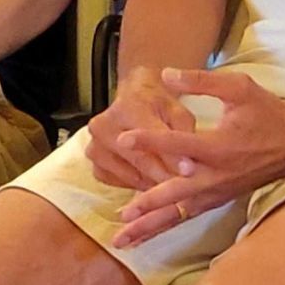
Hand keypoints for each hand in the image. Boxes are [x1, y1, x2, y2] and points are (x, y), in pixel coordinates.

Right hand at [85, 67, 194, 189]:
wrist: (132, 98)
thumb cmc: (157, 104)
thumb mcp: (177, 111)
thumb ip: (182, 136)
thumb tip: (188, 168)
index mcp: (126, 108)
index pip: (151, 137)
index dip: (172, 157)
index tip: (190, 172)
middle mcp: (104, 127)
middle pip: (139, 160)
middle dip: (166, 176)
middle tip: (186, 186)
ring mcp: (95, 147)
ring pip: (131, 176)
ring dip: (153, 183)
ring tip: (172, 181)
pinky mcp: (95, 164)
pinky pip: (120, 183)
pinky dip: (138, 184)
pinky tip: (151, 178)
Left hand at [112, 68, 284, 248]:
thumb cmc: (267, 112)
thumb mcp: (239, 87)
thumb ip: (201, 80)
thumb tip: (166, 74)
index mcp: (219, 147)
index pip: (177, 144)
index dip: (149, 140)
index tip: (123, 140)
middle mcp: (216, 175)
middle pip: (176, 195)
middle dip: (148, 206)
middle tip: (122, 217)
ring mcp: (218, 191)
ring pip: (180, 213)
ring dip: (152, 226)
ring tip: (125, 239)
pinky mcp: (220, 198)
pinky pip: (189, 215)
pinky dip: (167, 224)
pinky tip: (147, 232)